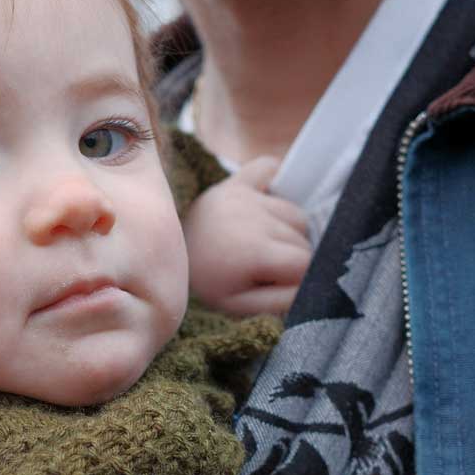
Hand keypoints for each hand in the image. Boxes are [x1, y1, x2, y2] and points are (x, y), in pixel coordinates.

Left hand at [183, 157, 312, 315]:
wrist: (165, 256)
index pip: (305, 261)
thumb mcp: (239, 306)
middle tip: (267, 268)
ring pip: (295, 212)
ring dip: (289, 230)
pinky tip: (265, 203)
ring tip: (264, 243)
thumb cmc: (208, 285)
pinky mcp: (235, 181)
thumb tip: (309, 287)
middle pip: (303, 237)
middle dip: (294, 256)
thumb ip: (278, 302)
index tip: (281, 283)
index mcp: (254, 251)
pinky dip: (274, 181)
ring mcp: (244, 195)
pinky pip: (268, 168)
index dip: (301, 276)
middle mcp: (253, 216)